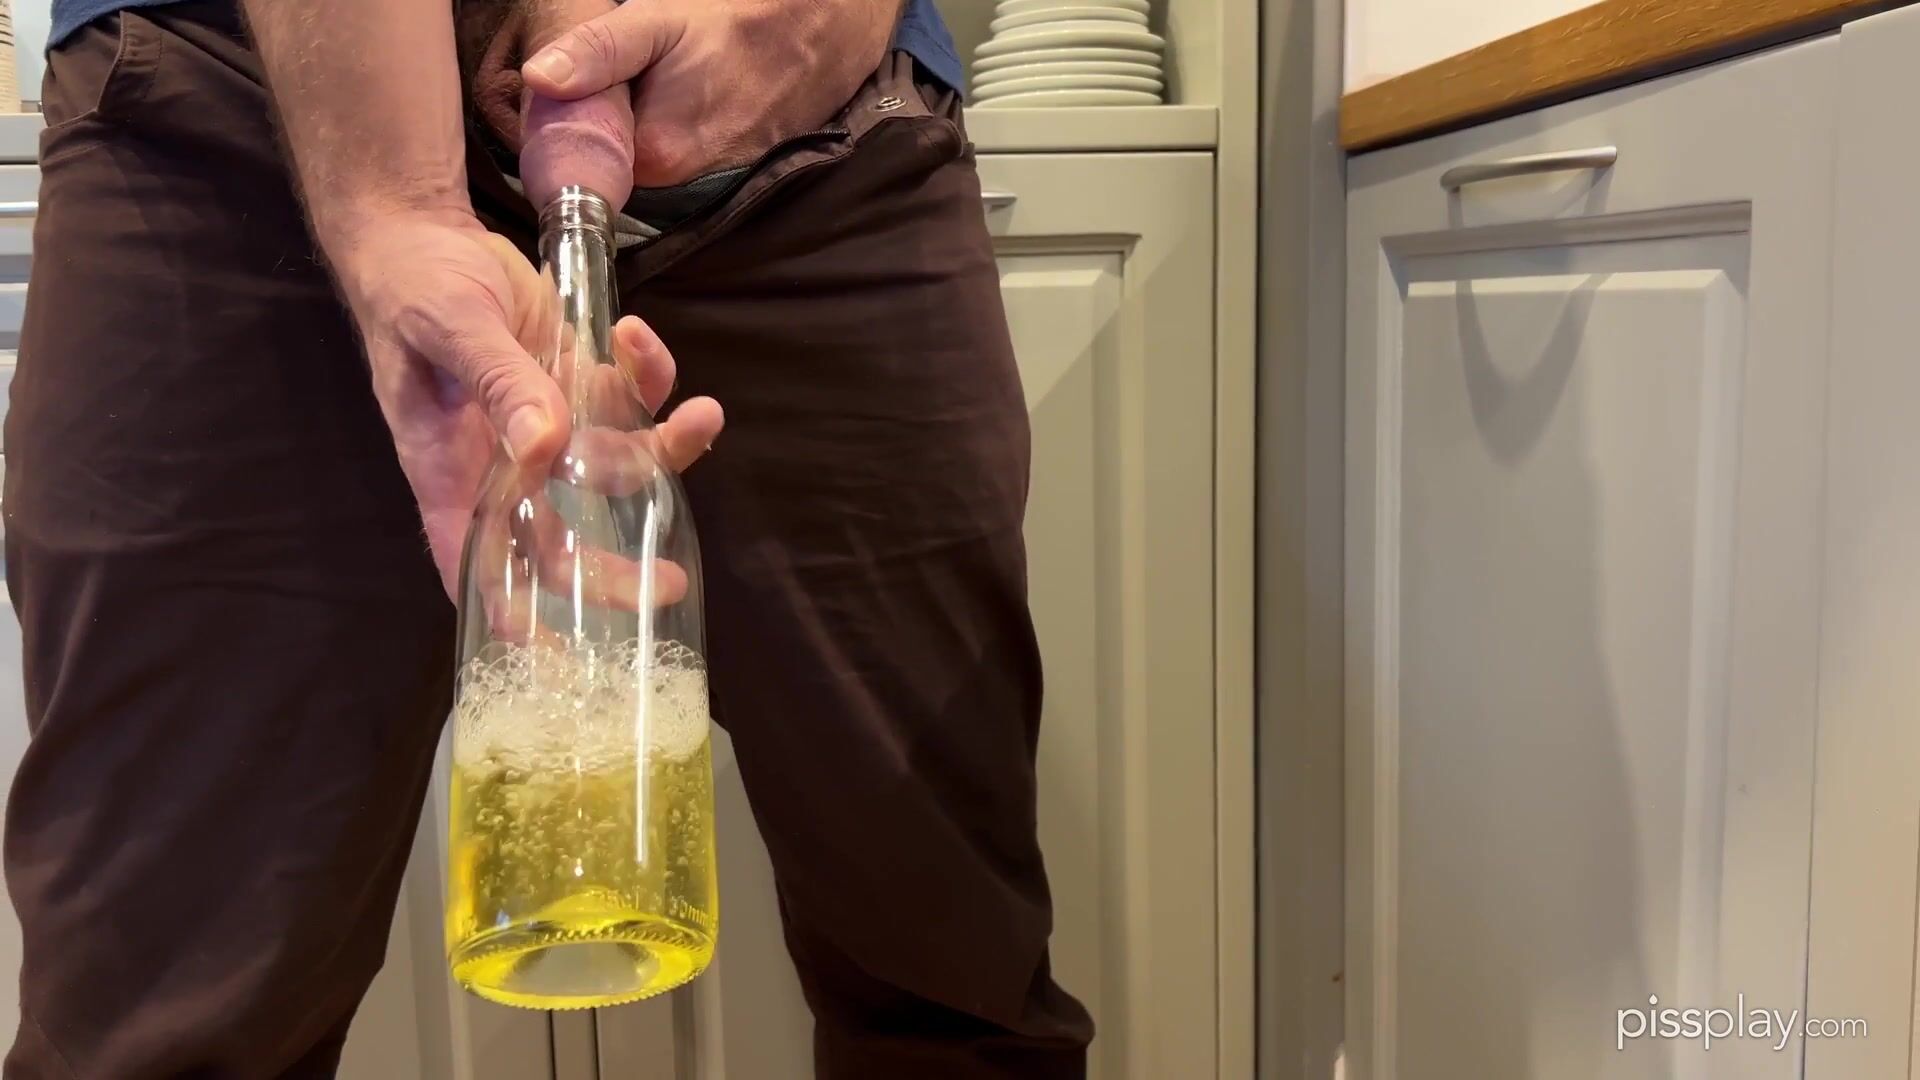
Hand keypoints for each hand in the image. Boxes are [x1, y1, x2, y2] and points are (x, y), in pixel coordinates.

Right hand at [329, 209, 722, 596]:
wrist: (426, 230)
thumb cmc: (414, 288)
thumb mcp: (451, 329)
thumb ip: (499, 385)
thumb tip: (545, 444)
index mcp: (451, 470)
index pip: (478, 562)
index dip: (514, 614)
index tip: (556, 655)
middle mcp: (504, 463)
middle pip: (564, 538)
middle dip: (618, 564)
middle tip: (668, 580)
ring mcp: (548, 423)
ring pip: (616, 465)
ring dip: (665, 449)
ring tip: (703, 416)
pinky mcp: (579, 383)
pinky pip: (630, 399)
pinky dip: (650, 374)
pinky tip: (638, 335)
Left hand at [521, 0, 896, 186]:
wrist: (825, 27)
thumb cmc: (742, 19)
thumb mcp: (659, 21)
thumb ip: (598, 53)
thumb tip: (540, 78)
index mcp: (655, 155)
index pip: (583, 147)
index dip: (575, 109)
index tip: (587, 74)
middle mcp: (683, 182)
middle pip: (617, 150)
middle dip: (614, 110)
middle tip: (637, 63)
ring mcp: (712, 176)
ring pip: (651, 145)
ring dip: (647, 111)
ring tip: (672, 71)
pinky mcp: (734, 164)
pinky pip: (684, 144)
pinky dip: (678, 115)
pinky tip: (695, 84)